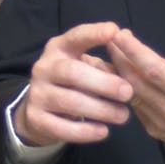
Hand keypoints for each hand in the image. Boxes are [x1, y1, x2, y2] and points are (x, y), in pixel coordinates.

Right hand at [14, 22, 134, 146]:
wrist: (38, 110)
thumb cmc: (72, 83)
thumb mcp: (85, 66)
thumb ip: (106, 60)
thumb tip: (127, 38)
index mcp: (58, 49)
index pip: (75, 37)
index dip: (93, 33)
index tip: (114, 31)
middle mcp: (44, 67)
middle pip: (73, 72)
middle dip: (103, 83)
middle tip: (128, 92)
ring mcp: (37, 93)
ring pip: (70, 102)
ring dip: (100, 110)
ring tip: (123, 116)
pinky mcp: (35, 118)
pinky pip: (62, 127)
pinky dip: (85, 131)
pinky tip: (103, 132)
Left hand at [108, 27, 164, 163]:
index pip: (155, 70)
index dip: (135, 52)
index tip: (120, 34)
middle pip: (136, 81)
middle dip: (120, 57)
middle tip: (108, 36)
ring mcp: (161, 123)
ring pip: (132, 94)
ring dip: (118, 72)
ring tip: (109, 51)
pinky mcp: (156, 131)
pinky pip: (136, 107)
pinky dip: (123, 90)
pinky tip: (117, 75)